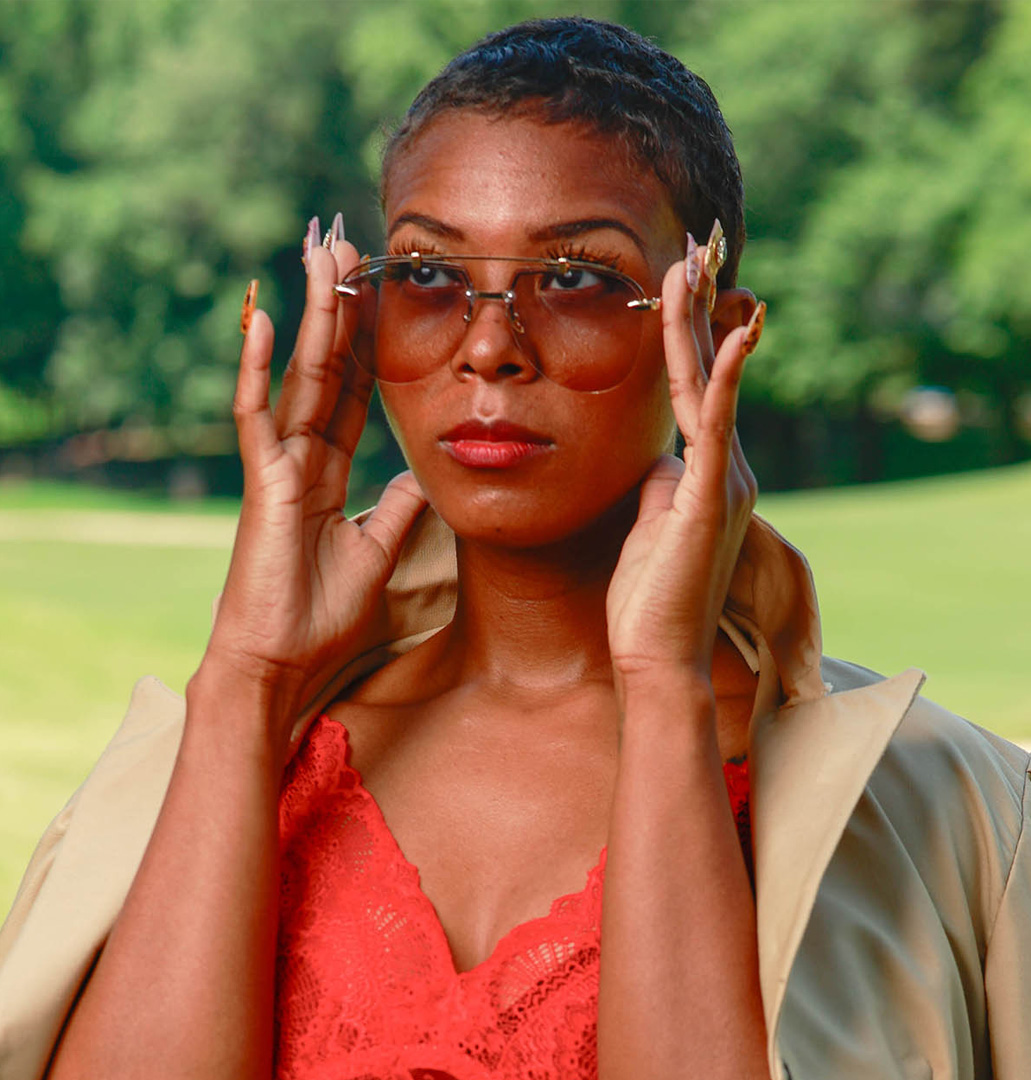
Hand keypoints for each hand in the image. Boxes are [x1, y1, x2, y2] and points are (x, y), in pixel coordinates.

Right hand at [201, 225, 426, 745]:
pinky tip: (264, 317)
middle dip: (340, 306)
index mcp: (329, 472)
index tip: (380, 292)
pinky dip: (259, 367)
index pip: (354, 392)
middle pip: (328, 368)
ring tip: (318, 253)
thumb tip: (421, 476)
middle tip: (346, 243)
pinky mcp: (261, 484)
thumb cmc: (323, 616)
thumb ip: (396, 509)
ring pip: (299, 376)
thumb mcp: (378, 551)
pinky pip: (259, 416)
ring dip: (311, 313)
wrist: (283, 663)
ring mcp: (278, 466)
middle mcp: (302, 458)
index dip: (368, 342)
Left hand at [606, 237, 761, 683]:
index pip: (697, 385)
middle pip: (709, 370)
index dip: (690, 332)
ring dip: (701, 322)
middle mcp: (726, 467)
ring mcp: (723, 480)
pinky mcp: (710, 498)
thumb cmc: (647, 596)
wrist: (656, 655)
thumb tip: (658, 455)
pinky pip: (716, 426)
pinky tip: (733, 333)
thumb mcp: (650, 521)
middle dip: (699, 307)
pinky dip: (723, 377)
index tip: (678, 281)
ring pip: (709, 384)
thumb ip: (660, 481)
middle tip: (694, 245)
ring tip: (695, 264)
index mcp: (707, 472)